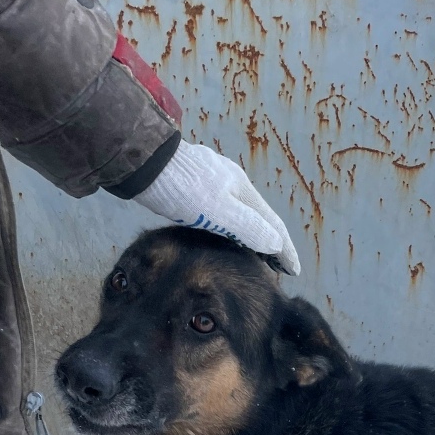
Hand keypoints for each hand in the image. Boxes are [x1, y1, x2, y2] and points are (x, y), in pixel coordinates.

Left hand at [134, 139, 300, 274]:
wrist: (140, 161)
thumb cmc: (179, 187)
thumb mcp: (217, 211)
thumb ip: (248, 228)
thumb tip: (275, 245)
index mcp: (242, 190)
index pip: (273, 226)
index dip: (286, 251)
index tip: (294, 273)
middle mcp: (232, 184)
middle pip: (260, 220)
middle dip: (272, 245)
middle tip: (277, 271)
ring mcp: (212, 184)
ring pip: (241, 216)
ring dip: (252, 238)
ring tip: (255, 260)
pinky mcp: (193, 187)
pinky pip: (222, 214)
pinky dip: (232, 232)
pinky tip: (223, 240)